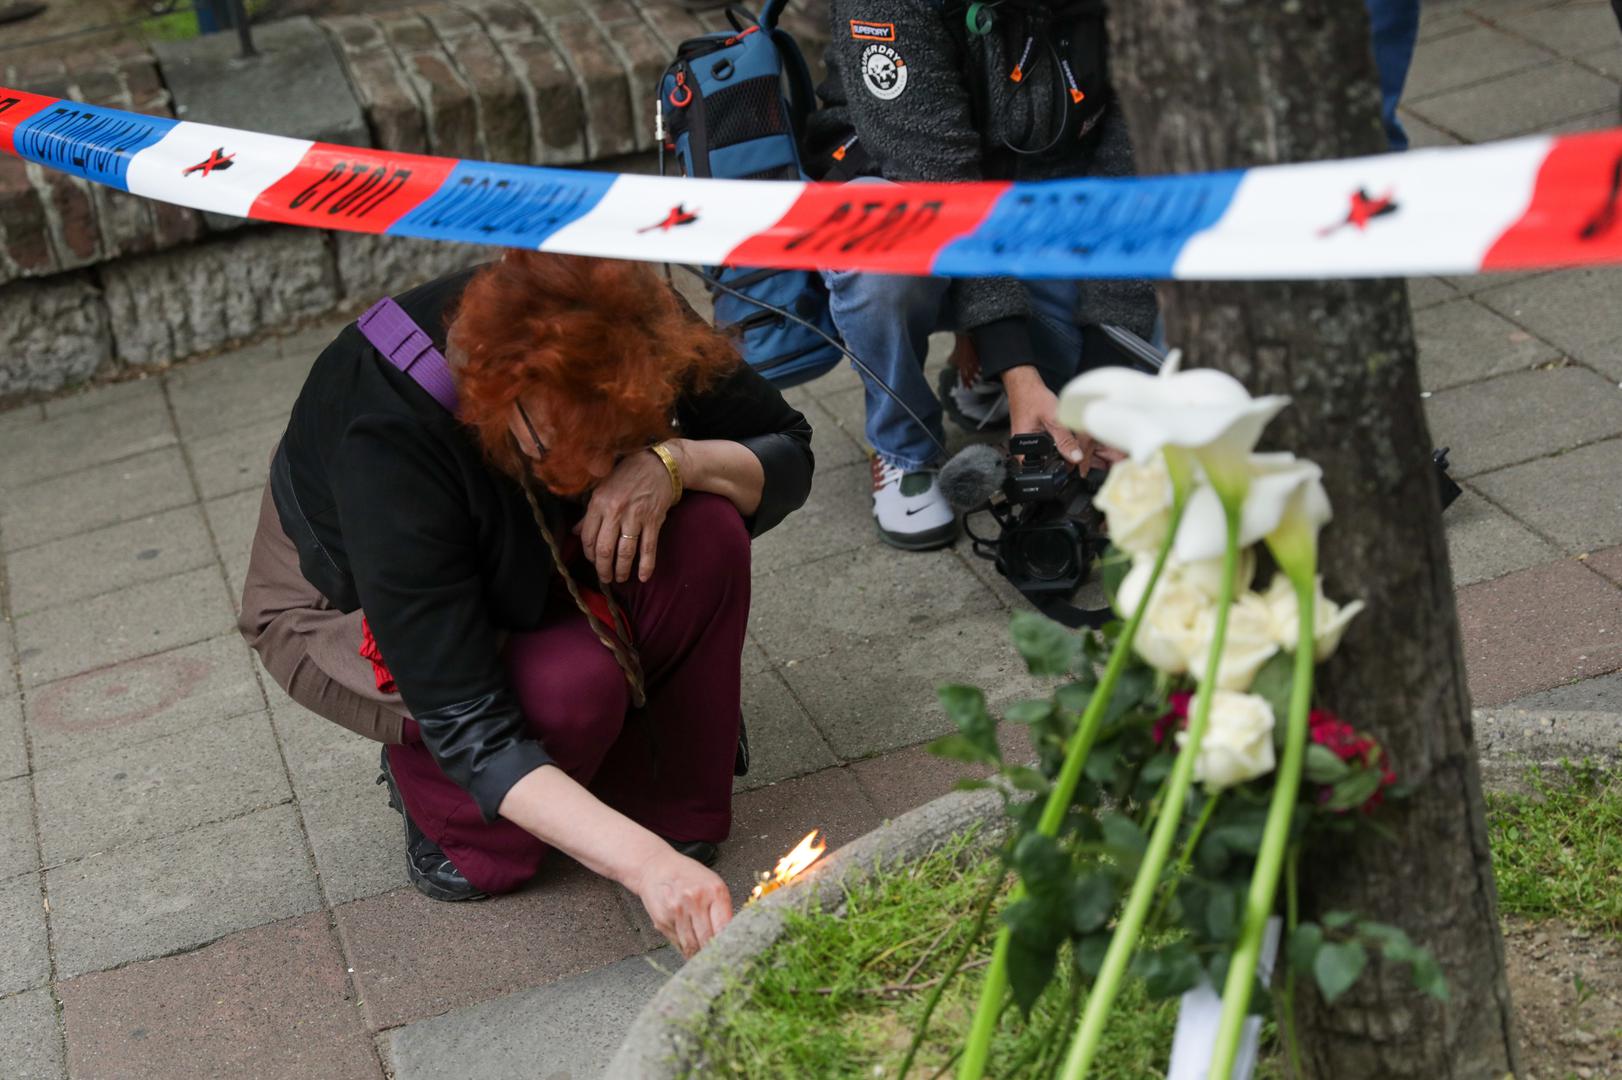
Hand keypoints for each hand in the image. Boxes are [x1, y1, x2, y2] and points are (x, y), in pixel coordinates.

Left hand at [576, 446, 678, 583]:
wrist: (658, 465)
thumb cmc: (627, 474)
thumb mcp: (602, 488)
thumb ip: (589, 511)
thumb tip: (576, 532)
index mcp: (599, 502)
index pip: (588, 537)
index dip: (589, 554)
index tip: (592, 561)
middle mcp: (615, 511)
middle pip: (605, 549)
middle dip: (603, 568)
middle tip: (605, 577)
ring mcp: (635, 517)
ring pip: (625, 552)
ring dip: (622, 570)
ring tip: (620, 578)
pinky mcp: (653, 521)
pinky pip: (648, 548)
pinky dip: (646, 565)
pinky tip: (643, 577)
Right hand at [630, 845, 733, 957]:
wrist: (656, 867)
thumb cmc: (689, 877)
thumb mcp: (712, 884)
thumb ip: (722, 909)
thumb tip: (730, 938)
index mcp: (714, 891)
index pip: (725, 927)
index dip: (728, 945)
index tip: (730, 953)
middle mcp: (695, 900)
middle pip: (707, 939)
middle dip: (712, 952)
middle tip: (717, 959)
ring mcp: (677, 910)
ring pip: (691, 945)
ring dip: (697, 954)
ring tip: (703, 957)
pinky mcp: (662, 919)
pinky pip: (677, 943)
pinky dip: (684, 948)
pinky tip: (688, 946)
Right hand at [1002, 365, 1114, 471]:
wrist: (1025, 385)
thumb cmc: (1032, 397)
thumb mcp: (1053, 418)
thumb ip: (1065, 439)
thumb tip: (1076, 457)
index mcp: (1023, 449)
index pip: (1045, 469)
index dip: (1063, 467)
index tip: (1077, 459)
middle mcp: (1023, 451)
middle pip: (1048, 464)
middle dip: (1065, 458)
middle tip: (1076, 446)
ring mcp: (1028, 446)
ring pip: (1050, 457)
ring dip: (1062, 450)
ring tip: (1069, 438)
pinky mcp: (1033, 440)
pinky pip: (1048, 449)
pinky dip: (1058, 443)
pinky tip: (1063, 435)